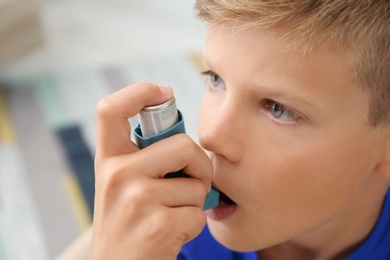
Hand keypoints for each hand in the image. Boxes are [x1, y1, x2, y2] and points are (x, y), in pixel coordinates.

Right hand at [90, 83, 212, 259]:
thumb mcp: (123, 187)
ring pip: (197, 183)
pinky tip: (172, 233)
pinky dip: (194, 223)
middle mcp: (117, 175)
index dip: (138, 92)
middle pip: (183, 144)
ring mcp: (136, 199)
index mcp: (109, 161)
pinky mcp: (158, 225)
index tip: (163, 92)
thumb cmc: (129, 224)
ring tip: (172, 214)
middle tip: (194, 181)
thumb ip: (145, 160)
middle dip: (201, 165)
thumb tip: (186, 140)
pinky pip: (198, 212)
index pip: (110, 109)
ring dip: (195, 201)